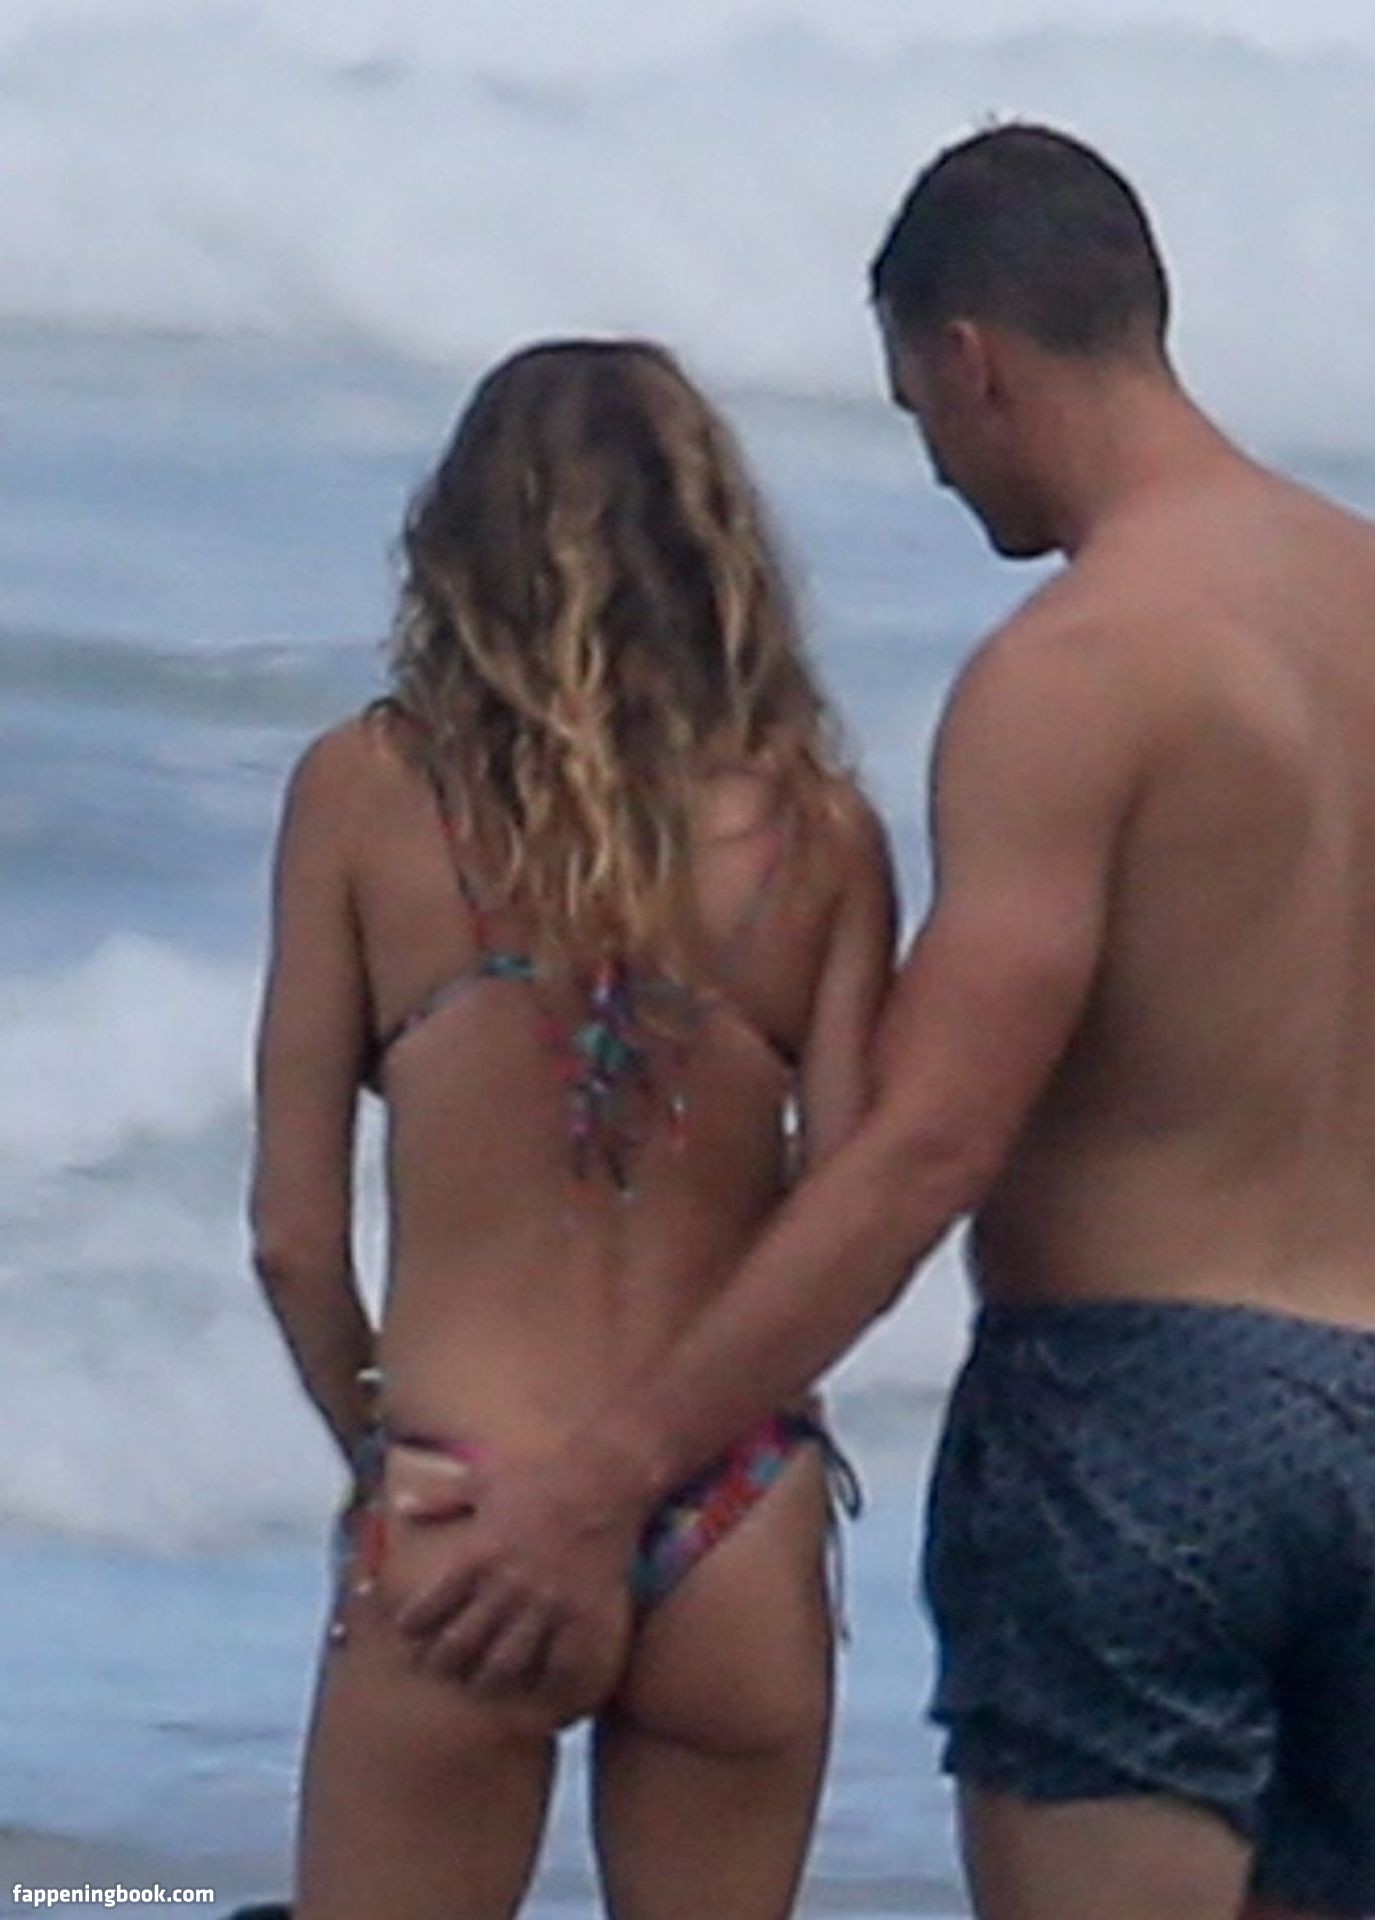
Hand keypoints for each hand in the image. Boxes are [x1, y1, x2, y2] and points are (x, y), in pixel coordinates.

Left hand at [393, 1445, 645, 1700]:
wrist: (604, 1476)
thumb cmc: (541, 1475)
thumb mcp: (483, 1480)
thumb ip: (441, 1498)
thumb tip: (400, 1504)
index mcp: (478, 1555)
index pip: (429, 1606)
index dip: (412, 1626)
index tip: (409, 1633)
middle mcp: (506, 1586)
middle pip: (460, 1644)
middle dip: (443, 1662)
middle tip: (439, 1668)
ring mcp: (545, 1605)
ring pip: (504, 1664)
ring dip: (488, 1678)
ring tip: (483, 1684)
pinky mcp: (581, 1615)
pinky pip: (560, 1665)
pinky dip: (548, 1684)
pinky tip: (540, 1689)